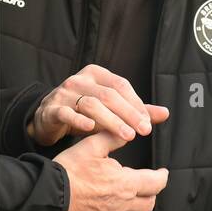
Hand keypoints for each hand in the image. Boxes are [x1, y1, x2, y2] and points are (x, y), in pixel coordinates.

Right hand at [27, 63, 168, 145]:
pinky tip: (92, 129)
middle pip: (108, 95)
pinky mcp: (51, 109)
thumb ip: (135, 109)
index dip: (136, 103)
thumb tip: (164, 113)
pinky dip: (79, 121)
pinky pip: (66, 114)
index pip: (120, 85)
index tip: (148, 122)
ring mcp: (64, 93)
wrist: (47, 117)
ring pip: (91, 104)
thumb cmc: (82, 111)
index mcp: (95, 74)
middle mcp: (80, 80)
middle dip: (128, 114)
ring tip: (126, 136)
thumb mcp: (108, 107)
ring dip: (111, 121)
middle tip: (143, 131)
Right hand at [54, 130, 168, 210]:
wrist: (48, 197)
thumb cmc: (69, 172)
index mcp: (126, 184)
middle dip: (153, 192)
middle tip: (149, 184)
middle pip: (149, 202)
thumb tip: (127, 131)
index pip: (156, 183)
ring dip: (141, 208)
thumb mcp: (91, 146)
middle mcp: (123, 206)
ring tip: (137, 199)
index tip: (163, 173)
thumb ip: (113, 137)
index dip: (162, 176)